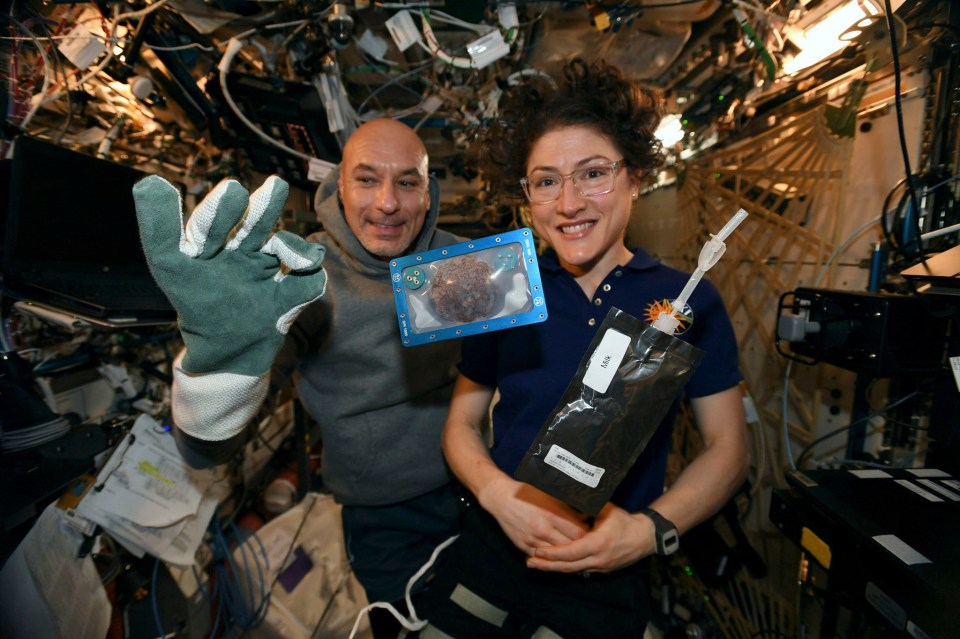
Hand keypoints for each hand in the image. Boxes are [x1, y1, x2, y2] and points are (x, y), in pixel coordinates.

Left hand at [133, 174, 325, 375]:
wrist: (224, 356)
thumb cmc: (195, 310)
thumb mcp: (169, 268)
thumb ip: (158, 230)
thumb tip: (147, 182)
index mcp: (210, 249)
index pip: (214, 224)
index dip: (222, 209)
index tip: (233, 190)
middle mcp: (240, 255)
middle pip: (253, 228)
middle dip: (262, 210)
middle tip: (275, 187)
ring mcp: (266, 273)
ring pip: (282, 248)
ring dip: (291, 242)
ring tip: (296, 249)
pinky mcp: (289, 295)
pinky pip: (306, 281)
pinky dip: (310, 273)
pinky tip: (308, 266)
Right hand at [480, 476, 589, 555]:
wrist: (501, 499)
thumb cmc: (528, 493)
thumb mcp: (550, 494)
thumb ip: (568, 506)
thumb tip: (587, 514)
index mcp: (551, 514)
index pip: (578, 532)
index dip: (588, 534)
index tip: (593, 532)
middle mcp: (543, 530)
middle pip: (570, 546)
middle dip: (581, 546)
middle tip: (588, 544)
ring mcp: (532, 540)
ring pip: (557, 555)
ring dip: (567, 554)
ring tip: (576, 551)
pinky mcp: (524, 547)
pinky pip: (542, 558)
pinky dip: (552, 558)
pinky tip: (559, 555)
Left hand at [525, 503, 652, 572]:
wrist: (646, 538)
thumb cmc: (625, 521)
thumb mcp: (606, 510)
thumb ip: (587, 503)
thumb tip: (570, 490)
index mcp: (598, 543)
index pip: (570, 552)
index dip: (552, 553)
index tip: (537, 550)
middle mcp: (598, 559)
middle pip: (568, 566)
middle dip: (547, 565)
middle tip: (529, 562)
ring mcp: (600, 567)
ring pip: (573, 571)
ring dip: (555, 568)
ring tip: (536, 564)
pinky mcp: (602, 570)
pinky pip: (581, 571)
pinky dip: (567, 568)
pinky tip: (554, 565)